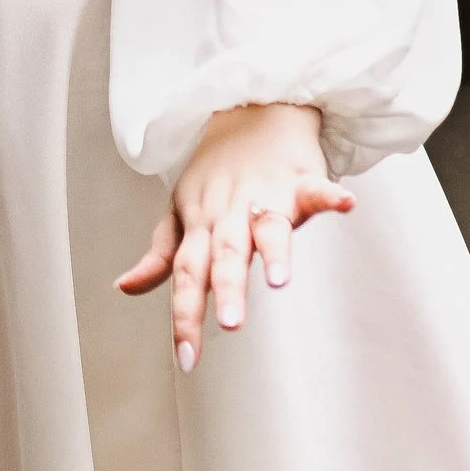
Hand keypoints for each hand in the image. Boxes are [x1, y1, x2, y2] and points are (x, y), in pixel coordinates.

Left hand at [118, 101, 352, 371]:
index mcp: (200, 225)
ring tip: (281, 279)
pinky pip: (315, 187)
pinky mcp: (300, 177)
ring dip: (275, 251)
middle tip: (231, 324)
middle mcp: (230, 212)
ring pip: (268, 225)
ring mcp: (266, 194)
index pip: (186, 275)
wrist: (248, 110)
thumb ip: (160, 256)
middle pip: (226, 253)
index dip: (185, 316)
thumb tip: (124, 287)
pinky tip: (345, 204)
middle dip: (227, 288)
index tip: (186, 360)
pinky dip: (330, 195)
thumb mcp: (180, 211)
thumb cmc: (214, 173)